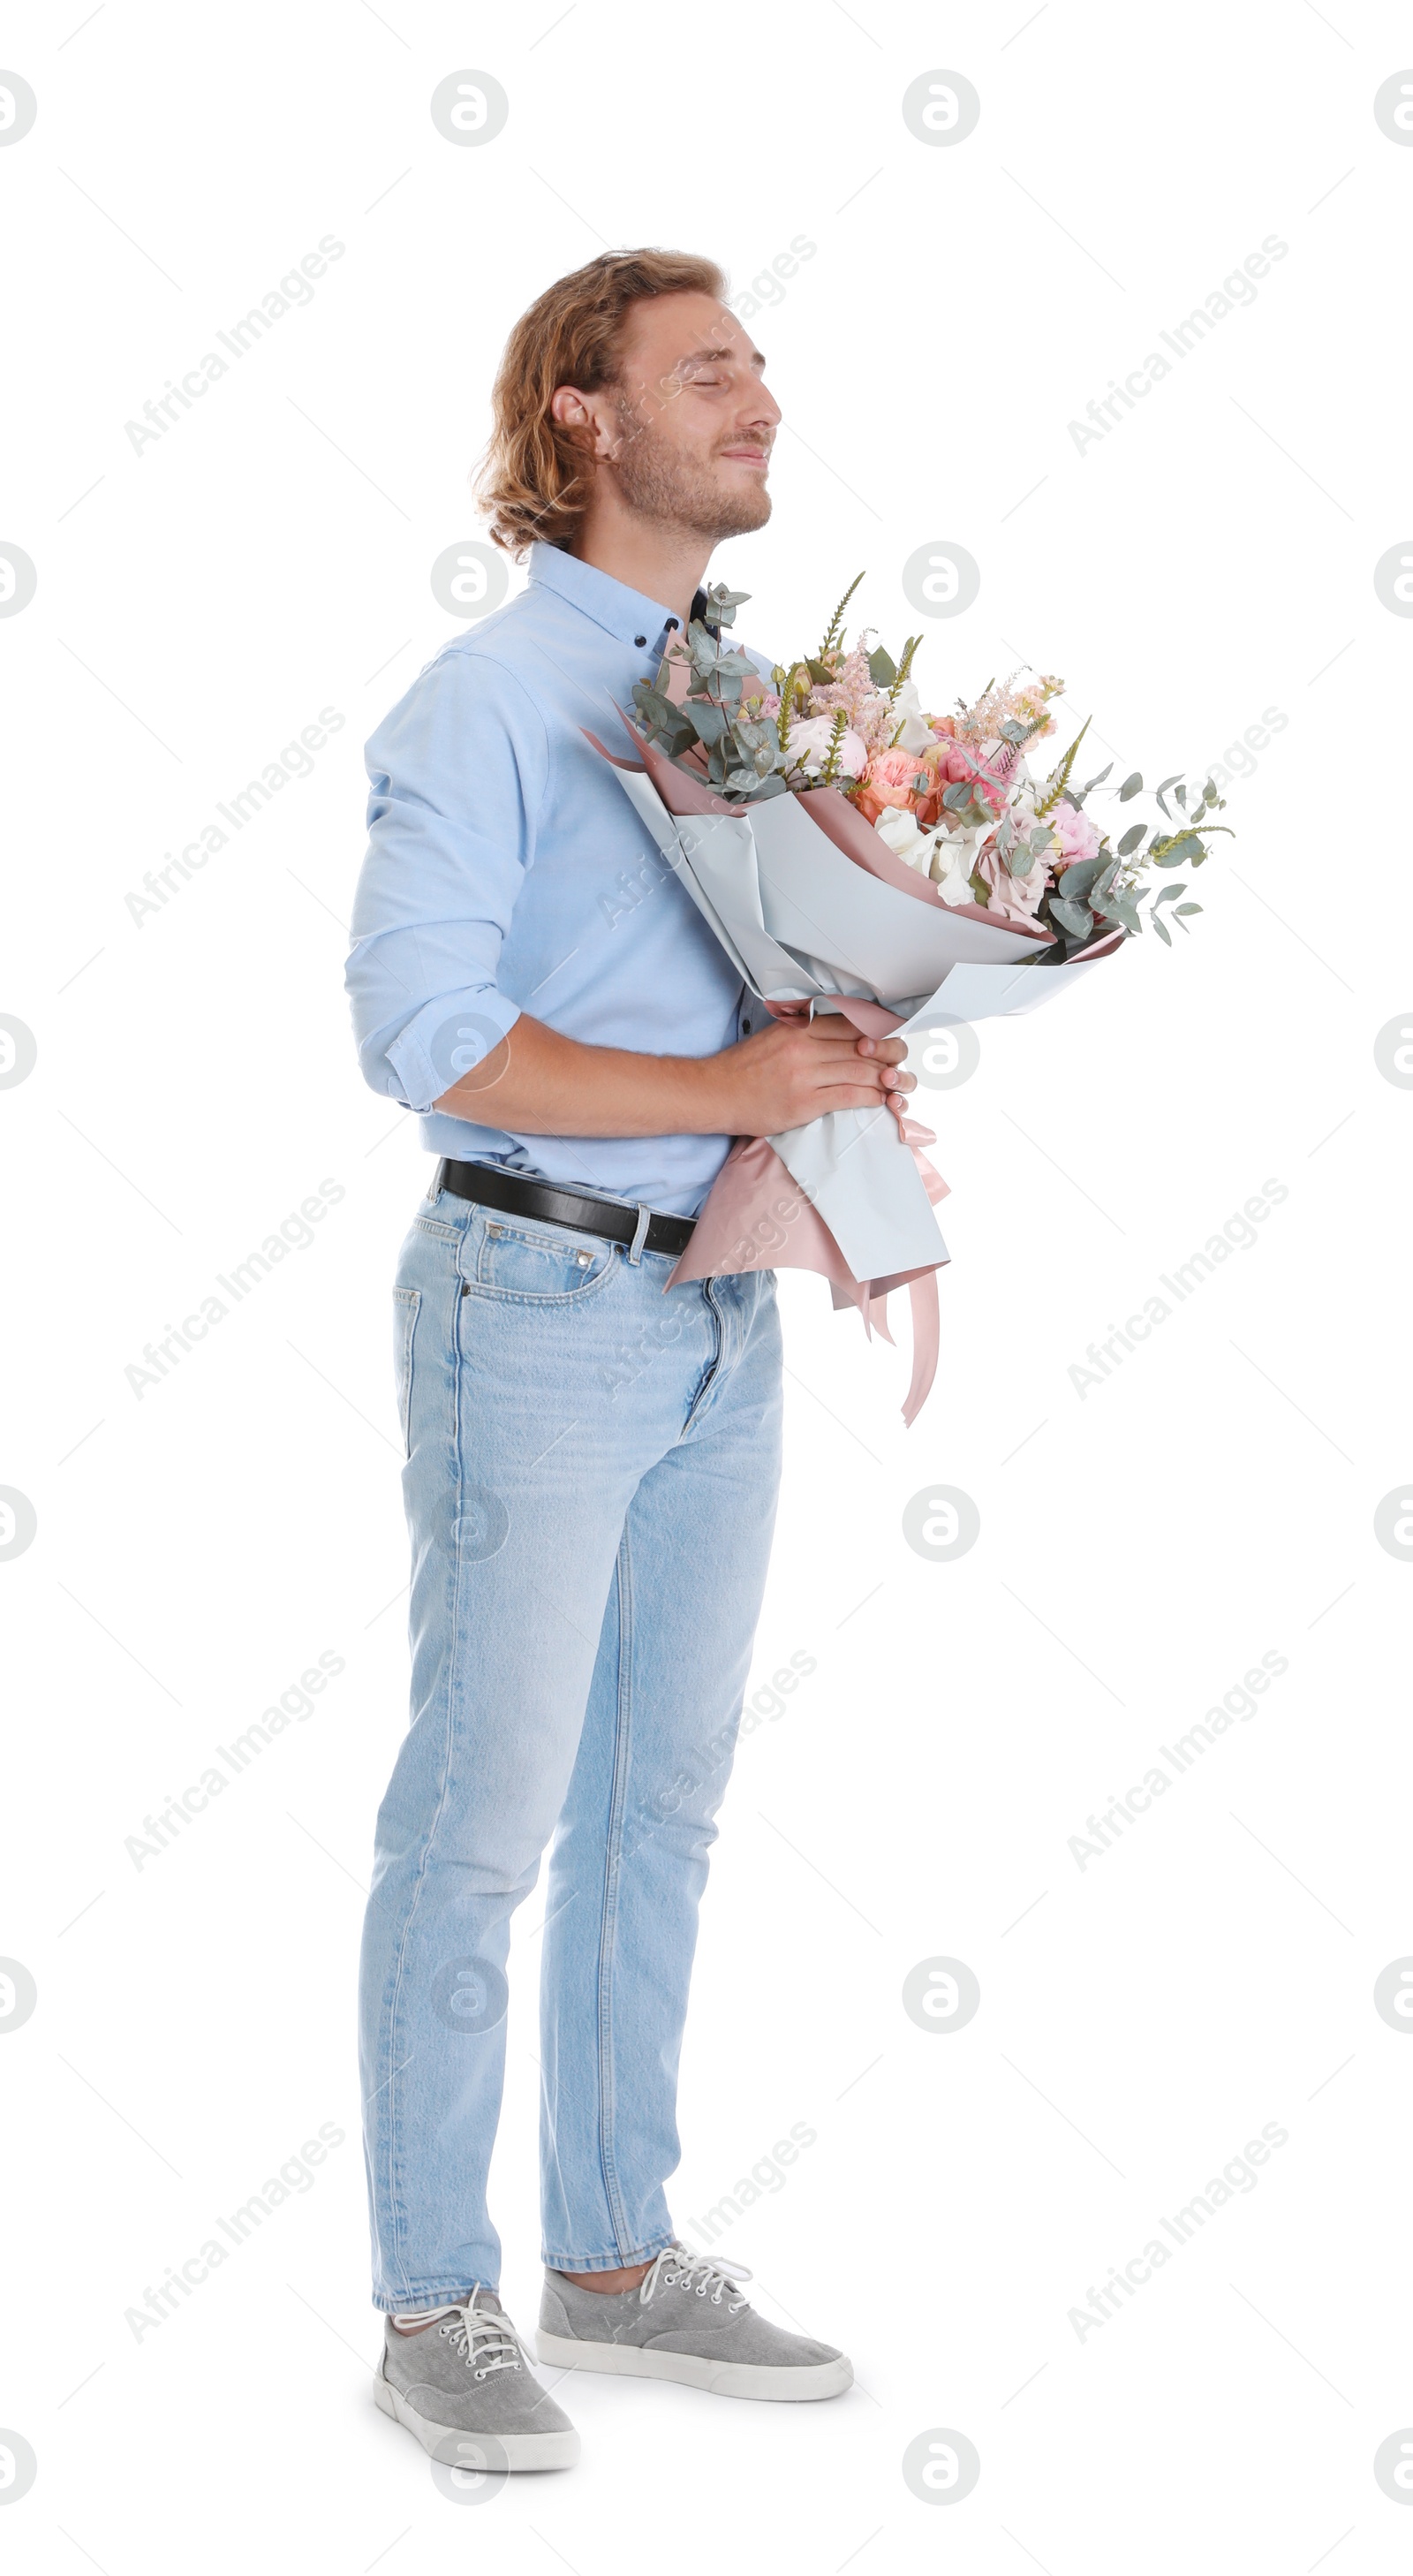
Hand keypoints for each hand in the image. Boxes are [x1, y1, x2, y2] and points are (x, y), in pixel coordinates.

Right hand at [712, 1014, 914, 1137]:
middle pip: (863, 1045)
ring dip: (886, 1078)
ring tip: (897, 1083)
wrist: (716, 1094)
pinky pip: (850, 1095)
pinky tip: (880, 1099)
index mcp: (799, 1027)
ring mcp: (805, 1075)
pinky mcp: (805, 1103)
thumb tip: (840, 1030)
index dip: (879, 1028)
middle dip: (891, 1053)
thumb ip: (806, 1030)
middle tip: (902, 1059)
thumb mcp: (774, 1036)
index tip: (893, 1034)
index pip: (851, 1022)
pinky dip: (872, 1097)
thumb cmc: (744, 1068)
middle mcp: (804, 1047)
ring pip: (861, 1070)